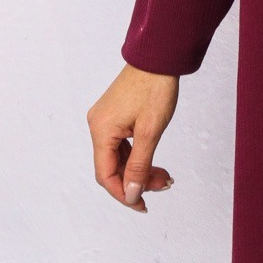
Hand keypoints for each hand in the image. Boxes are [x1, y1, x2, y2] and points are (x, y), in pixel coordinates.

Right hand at [87, 63, 178, 212]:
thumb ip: (140, 165)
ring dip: (139, 169)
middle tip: (163, 184)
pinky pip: (122, 144)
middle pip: (112, 167)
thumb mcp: (150, 131)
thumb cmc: (155, 88)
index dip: (123, 193)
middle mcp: (98, 126)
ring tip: (164, 176)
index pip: (105, 175)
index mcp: (101, 131)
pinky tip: (153, 162)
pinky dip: (137, 155)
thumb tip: (132, 194)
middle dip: (136, 180)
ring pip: (119, 156)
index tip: (143, 205)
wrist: (158, 57)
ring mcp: (105, 120)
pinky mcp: (114, 115)